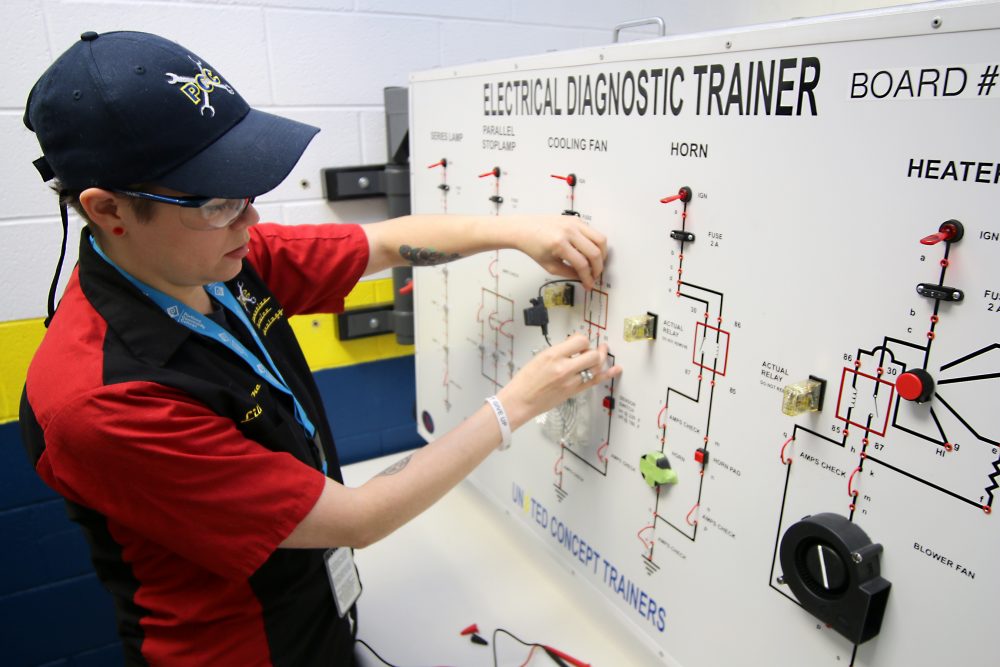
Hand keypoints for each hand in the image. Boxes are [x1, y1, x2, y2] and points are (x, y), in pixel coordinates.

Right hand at [497, 334, 621, 430]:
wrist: (520, 401)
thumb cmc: (525, 380)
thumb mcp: (540, 357)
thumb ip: (559, 350)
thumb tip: (574, 345)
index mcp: (554, 355)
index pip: (580, 340)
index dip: (582, 340)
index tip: (580, 342)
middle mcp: (565, 368)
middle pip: (592, 354)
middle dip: (594, 350)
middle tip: (592, 349)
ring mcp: (571, 381)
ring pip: (596, 367)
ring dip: (601, 359)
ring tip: (603, 353)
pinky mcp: (574, 392)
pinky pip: (595, 381)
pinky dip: (607, 374)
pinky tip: (616, 369)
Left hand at [513, 215, 607, 289]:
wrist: (523, 229)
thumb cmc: (533, 246)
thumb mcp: (549, 265)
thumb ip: (569, 273)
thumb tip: (584, 278)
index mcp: (559, 244)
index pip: (582, 265)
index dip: (588, 278)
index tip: (589, 285)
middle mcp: (569, 231)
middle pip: (595, 252)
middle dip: (598, 268)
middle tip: (594, 276)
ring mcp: (574, 223)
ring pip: (600, 239)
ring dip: (602, 255)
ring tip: (596, 264)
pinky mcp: (576, 219)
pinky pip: (594, 232)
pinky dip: (596, 244)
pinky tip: (590, 252)